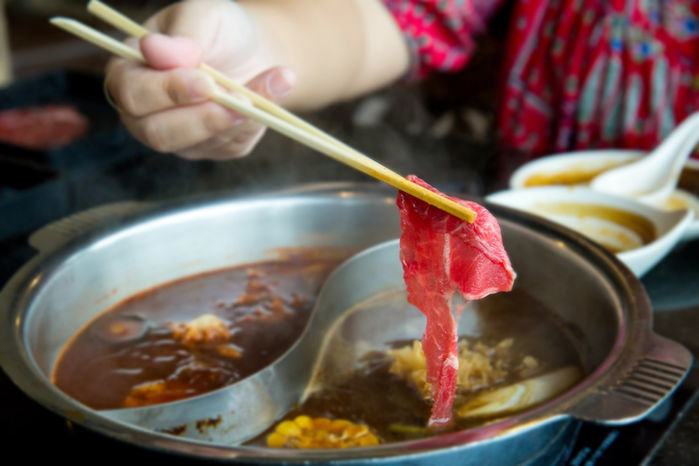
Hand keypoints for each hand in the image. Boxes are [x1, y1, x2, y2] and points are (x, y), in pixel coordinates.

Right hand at [105, 0, 294, 159]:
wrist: (255, 50)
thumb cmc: (219, 29)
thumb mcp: (204, 15)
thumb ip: (183, 34)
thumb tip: (154, 49)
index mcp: (130, 72)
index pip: (132, 93)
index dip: (167, 91)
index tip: (205, 81)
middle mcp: (146, 113)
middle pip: (159, 134)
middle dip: (204, 117)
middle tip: (243, 99)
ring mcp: (179, 137)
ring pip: (201, 143)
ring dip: (241, 116)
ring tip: (277, 81)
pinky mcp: (213, 148)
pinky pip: (230, 145)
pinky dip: (257, 120)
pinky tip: (276, 90)